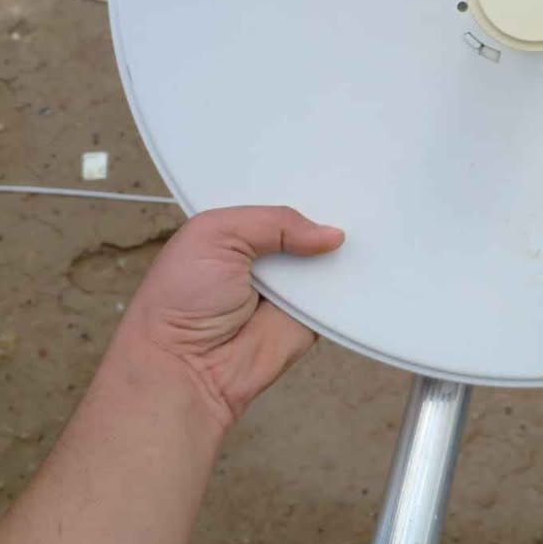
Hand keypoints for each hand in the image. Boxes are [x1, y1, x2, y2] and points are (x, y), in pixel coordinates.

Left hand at [118, 207, 344, 429]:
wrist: (188, 369)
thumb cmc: (180, 301)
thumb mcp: (215, 233)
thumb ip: (273, 221)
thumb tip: (330, 234)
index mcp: (237, 231)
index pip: (277, 199)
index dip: (301, 187)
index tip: (328, 174)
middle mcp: (266, 257)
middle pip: (309, 226)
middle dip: (327, 213)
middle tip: (352, 193)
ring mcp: (290, 287)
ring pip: (328, 258)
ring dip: (339, 248)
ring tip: (363, 226)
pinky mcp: (310, 317)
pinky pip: (339, 295)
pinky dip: (349, 283)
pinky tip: (362, 262)